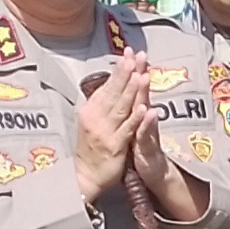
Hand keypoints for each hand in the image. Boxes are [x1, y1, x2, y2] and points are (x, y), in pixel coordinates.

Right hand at [76, 51, 150, 201]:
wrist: (84, 175)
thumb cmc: (91, 147)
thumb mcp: (91, 121)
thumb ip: (101, 103)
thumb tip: (110, 83)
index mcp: (92, 109)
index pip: (107, 85)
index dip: (119, 69)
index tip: (128, 53)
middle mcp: (96, 117)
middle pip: (114, 92)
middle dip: (126, 73)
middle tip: (135, 55)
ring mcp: (105, 131)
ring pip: (121, 107)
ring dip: (132, 90)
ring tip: (141, 74)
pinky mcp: (114, 145)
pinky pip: (127, 130)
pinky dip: (135, 118)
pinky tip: (144, 107)